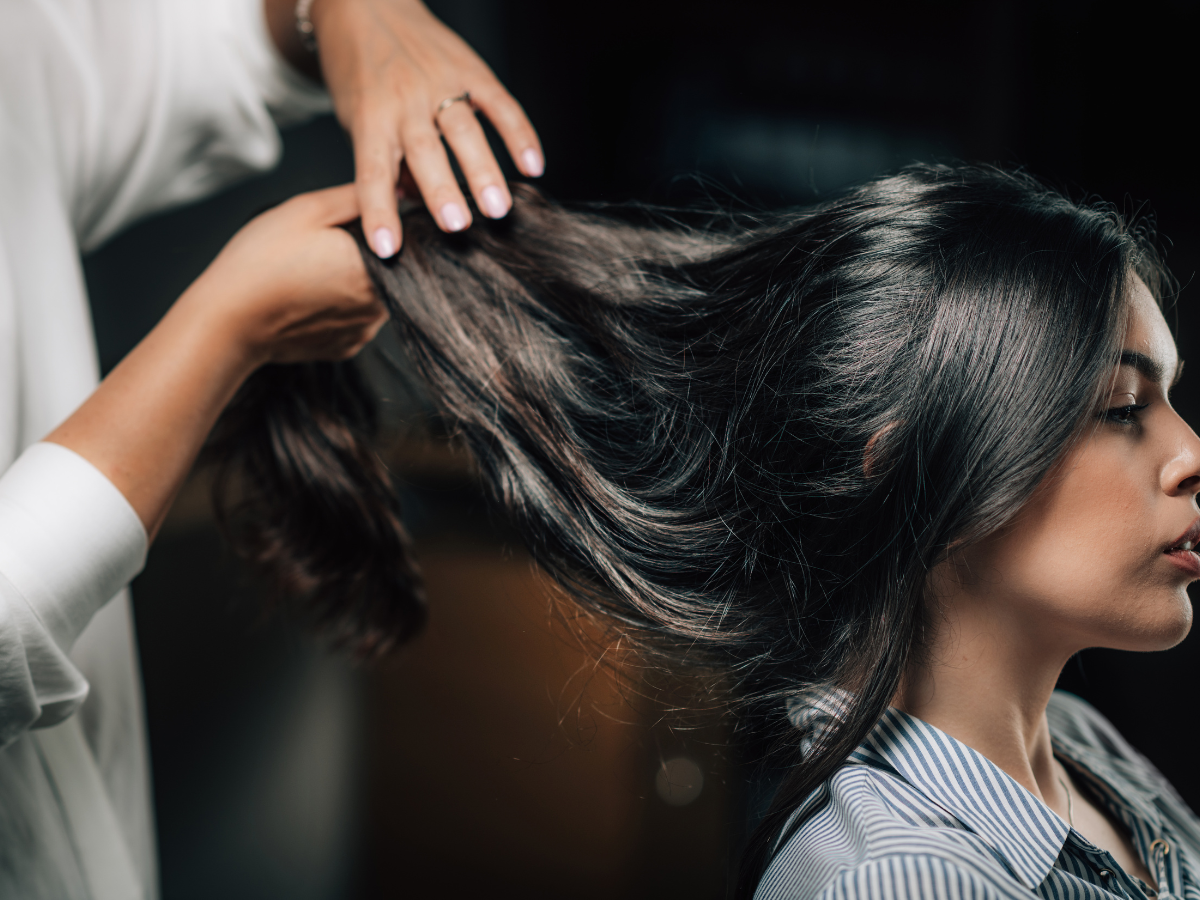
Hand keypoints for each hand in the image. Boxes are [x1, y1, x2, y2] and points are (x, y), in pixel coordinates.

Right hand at [189, 184, 387, 366]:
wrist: (228, 322)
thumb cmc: (261, 262)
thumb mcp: (308, 209)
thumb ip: (357, 197)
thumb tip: (391, 193)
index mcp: (378, 266)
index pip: (400, 240)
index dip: (374, 227)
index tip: (342, 228)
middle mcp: (380, 305)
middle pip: (387, 268)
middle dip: (360, 254)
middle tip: (318, 249)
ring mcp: (365, 330)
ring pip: (370, 295)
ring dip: (350, 282)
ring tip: (310, 273)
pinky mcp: (347, 347)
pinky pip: (353, 319)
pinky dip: (336, 307)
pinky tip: (308, 297)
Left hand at [308, 0, 542, 257]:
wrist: (364, 4)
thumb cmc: (358, 72)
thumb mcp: (357, 118)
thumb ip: (386, 160)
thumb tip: (414, 205)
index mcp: (370, 116)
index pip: (372, 171)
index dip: (379, 211)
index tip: (387, 249)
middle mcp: (405, 99)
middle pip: (425, 150)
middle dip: (442, 190)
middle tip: (458, 226)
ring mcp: (441, 82)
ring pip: (465, 130)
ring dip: (483, 171)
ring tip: (499, 208)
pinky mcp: (471, 69)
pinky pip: (500, 104)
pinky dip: (519, 135)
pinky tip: (534, 166)